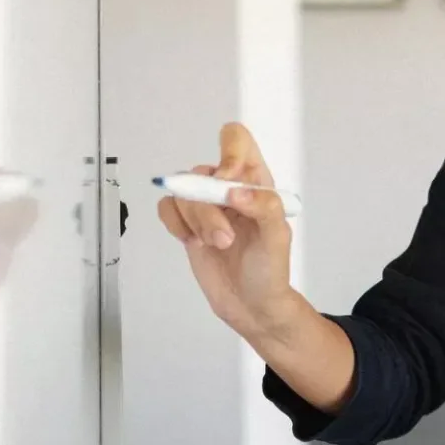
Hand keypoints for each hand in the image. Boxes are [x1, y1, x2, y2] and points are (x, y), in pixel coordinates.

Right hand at [154, 122, 294, 336]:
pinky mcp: (187, 224)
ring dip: (197, 222)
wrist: (251, 304)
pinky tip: (193, 242)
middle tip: (225, 238)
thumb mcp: (277, 237)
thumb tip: (236, 191)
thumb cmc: (271, 269)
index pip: (236, 140)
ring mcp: (206, 206)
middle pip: (201, 172)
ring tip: (217, 245)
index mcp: (256, 181)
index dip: (229, 153)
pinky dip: (175, 225)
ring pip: (182, 192)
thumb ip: (264, 207)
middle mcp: (229, 187)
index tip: (229, 184)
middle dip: (209, 208)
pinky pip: (167, 208)